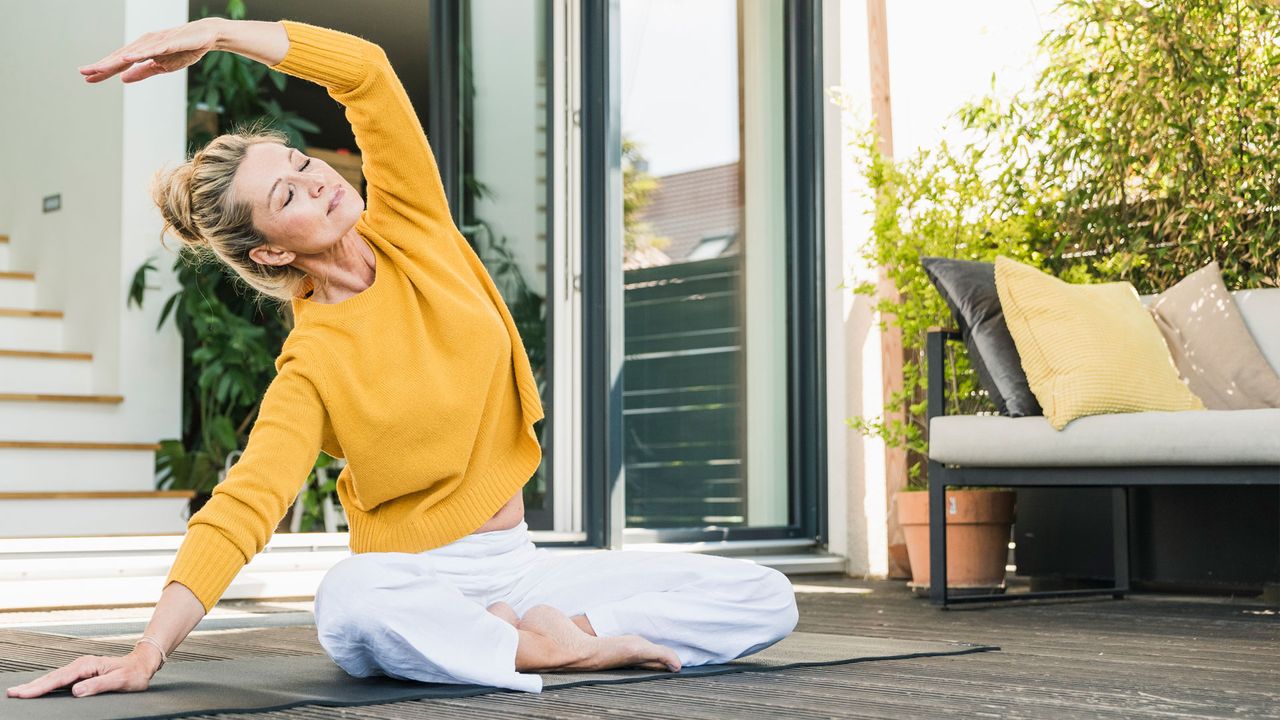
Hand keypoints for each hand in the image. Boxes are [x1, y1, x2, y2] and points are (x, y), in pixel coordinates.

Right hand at [5, 648, 159, 698]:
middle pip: (52, 677)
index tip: (25, 693)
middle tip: (13, 694)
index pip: (60, 679)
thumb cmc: (134, 672)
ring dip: (36, 685)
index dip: (41, 687)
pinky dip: (46, 684)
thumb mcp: (120, 681)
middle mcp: (82, 665)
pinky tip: (38, 689)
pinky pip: (60, 680)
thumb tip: (77, 691)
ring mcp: (80, 668)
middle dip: (31, 686)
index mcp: (88, 665)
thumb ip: (99, 685)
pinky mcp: (81, 673)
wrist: (142, 663)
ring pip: (54, 678)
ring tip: (19, 692)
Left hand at [78, 17, 223, 83]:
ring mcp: (156, 42)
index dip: (103, 70)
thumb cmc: (184, 49)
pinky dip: (138, 54)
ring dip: (115, 60)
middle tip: (83, 72)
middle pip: (120, 56)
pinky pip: (152, 49)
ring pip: (132, 53)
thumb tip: (122, 79)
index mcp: (141, 51)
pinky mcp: (169, 42)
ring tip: (100, 68)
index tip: (86, 77)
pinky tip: (127, 58)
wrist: (206, 36)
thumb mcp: (161, 66)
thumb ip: (142, 72)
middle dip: (102, 65)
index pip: (119, 62)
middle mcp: (144, 44)